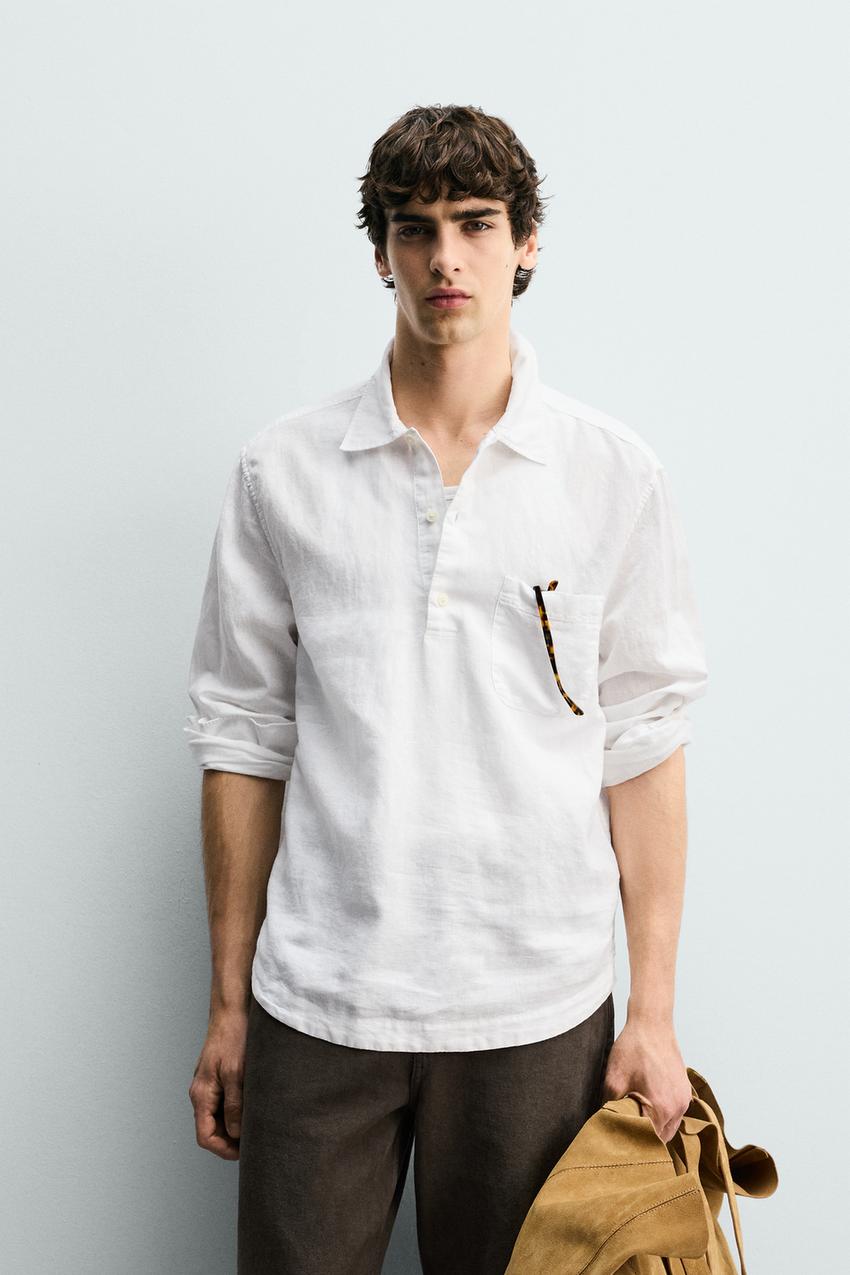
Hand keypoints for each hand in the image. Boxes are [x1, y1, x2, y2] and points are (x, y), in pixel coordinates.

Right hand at [188, 1009, 248, 1160]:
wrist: (234, 1008)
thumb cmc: (234, 1037)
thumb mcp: (237, 1073)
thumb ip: (235, 1105)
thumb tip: (237, 1134)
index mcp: (201, 1094)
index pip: (206, 1137)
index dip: (224, 1150)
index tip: (245, 1152)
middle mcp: (202, 1092)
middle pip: (212, 1129)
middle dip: (231, 1141)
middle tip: (255, 1143)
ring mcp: (210, 1084)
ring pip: (220, 1116)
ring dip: (236, 1125)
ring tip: (258, 1126)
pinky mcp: (220, 1076)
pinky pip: (225, 1102)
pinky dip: (238, 1110)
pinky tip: (256, 1107)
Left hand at [600, 1014, 691, 1142]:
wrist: (652, 1023)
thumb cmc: (633, 1048)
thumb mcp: (614, 1079)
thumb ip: (610, 1108)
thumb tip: (604, 1125)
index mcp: (662, 1109)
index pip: (648, 1143)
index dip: (633, 1144)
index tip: (620, 1143)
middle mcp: (678, 1108)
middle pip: (661, 1139)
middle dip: (644, 1138)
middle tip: (625, 1134)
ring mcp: (684, 1100)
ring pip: (669, 1127)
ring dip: (654, 1128)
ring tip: (635, 1120)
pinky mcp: (685, 1091)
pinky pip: (675, 1114)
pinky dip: (662, 1116)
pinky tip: (647, 1106)